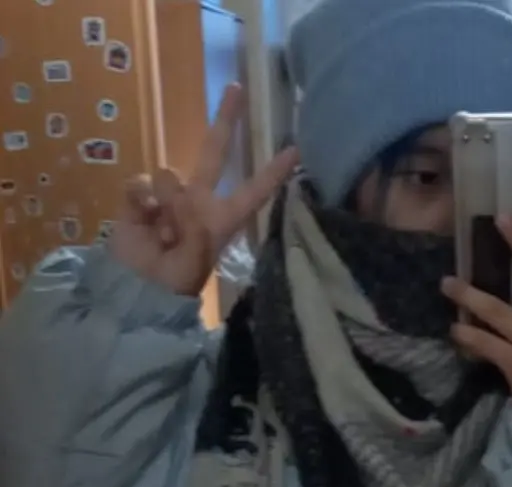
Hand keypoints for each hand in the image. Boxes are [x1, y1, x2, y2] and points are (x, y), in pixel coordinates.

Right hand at [110, 84, 297, 296]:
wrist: (133, 291)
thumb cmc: (170, 284)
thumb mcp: (192, 264)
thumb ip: (194, 230)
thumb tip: (180, 195)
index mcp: (220, 221)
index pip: (252, 192)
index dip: (272, 174)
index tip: (295, 151)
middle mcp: (197, 203)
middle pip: (214, 153)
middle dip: (225, 121)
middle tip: (237, 88)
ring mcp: (168, 198)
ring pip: (169, 175)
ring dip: (164, 201)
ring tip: (161, 234)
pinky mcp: (140, 198)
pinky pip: (141, 183)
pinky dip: (138, 199)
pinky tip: (140, 220)